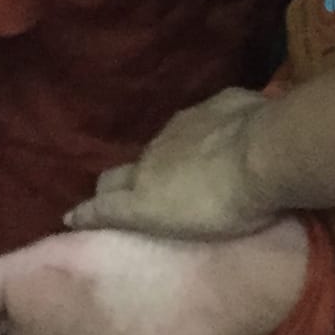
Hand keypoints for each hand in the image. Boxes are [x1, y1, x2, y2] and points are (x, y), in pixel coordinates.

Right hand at [66, 90, 277, 240]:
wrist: (264, 152)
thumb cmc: (227, 207)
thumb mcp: (186, 231)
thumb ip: (159, 216)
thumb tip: (146, 212)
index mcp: (144, 189)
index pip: (106, 199)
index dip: (89, 209)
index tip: (71, 215)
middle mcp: (155, 152)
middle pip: (131, 166)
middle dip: (128, 178)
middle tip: (142, 190)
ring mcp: (186, 124)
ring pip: (169, 140)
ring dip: (177, 154)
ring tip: (199, 167)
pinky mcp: (216, 103)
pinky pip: (209, 119)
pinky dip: (214, 131)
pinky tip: (233, 138)